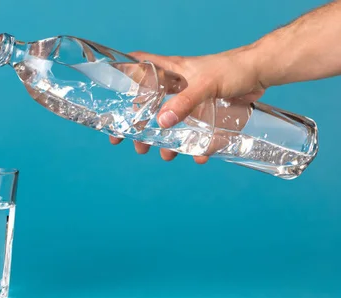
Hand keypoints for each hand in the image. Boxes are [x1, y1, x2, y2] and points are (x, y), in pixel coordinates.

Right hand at [110, 46, 265, 163]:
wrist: (261, 72)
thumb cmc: (232, 68)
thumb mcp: (205, 84)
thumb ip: (184, 102)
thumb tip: (162, 122)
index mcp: (170, 72)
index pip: (139, 68)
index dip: (122, 78)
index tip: (110, 96)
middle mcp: (177, 86)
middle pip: (149, 104)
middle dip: (139, 125)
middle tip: (133, 142)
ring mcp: (191, 101)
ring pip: (171, 123)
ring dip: (166, 141)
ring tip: (165, 155)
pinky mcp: (207, 113)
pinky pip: (197, 133)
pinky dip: (198, 147)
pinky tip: (200, 156)